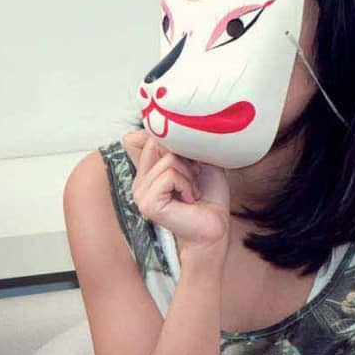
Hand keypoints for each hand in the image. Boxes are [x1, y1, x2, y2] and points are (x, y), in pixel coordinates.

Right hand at [123, 129, 229, 257]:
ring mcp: (140, 193)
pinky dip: (187, 184)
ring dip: (189, 174)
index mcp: (146, 172)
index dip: (169, 139)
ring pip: (167, 159)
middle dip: (183, 155)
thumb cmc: (210, 198)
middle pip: (156, 142)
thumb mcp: (197, 159)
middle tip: (194, 177)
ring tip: (193, 191)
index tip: (190, 160)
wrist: (215, 229)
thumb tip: (164, 125)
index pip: (144, 137)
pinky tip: (190, 199)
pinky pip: (169, 175)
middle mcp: (139, 181)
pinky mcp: (147, 203)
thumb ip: (180, 142)